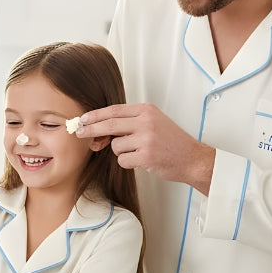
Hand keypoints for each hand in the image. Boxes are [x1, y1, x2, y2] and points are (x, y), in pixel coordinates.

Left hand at [77, 103, 214, 193]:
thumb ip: (131, 122)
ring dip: (122, 152)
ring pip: (116, 145)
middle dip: (91, 129)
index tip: (83, 119)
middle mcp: (146, 121)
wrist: (192, 159)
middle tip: (78, 133)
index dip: (96, 115)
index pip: (114, 110)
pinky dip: (128, 163)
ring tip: (139, 153)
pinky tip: (142, 161)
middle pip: (109, 124)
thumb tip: (102, 127)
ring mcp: (146, 138)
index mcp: (147, 110)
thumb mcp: (154, 122)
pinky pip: (123, 160)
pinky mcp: (146, 155)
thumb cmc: (172, 142)